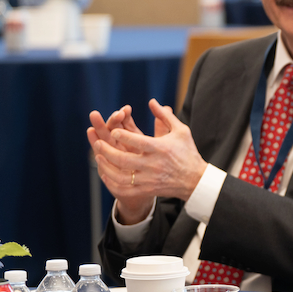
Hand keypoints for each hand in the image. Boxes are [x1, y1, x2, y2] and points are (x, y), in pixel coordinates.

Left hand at [87, 99, 206, 217]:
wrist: (196, 180)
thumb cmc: (187, 152)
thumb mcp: (181, 131)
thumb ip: (165, 116)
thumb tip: (151, 101)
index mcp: (161, 148)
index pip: (137, 141)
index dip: (122, 135)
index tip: (113, 129)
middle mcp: (153, 164)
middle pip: (123, 159)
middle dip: (106, 150)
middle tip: (97, 143)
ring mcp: (149, 179)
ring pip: (120, 176)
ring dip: (106, 166)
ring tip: (98, 157)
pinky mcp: (148, 190)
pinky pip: (125, 189)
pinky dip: (112, 183)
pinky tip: (105, 174)